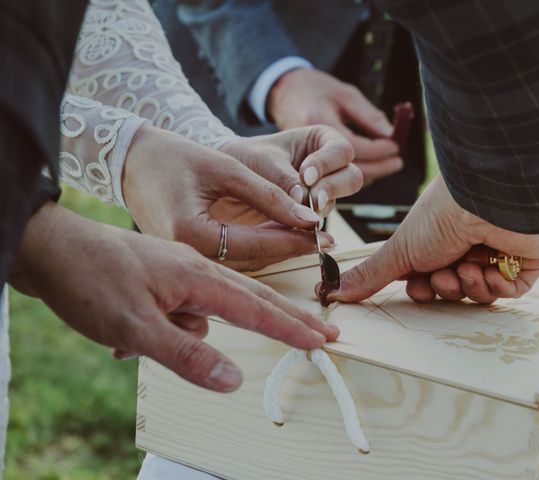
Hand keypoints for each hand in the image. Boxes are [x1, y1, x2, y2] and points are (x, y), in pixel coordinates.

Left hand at [12, 203, 338, 391]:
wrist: (47, 248)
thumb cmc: (89, 280)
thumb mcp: (136, 327)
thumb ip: (187, 355)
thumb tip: (234, 380)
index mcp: (197, 276)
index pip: (256, 307)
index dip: (291, 326)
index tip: (322, 338)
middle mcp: (194, 269)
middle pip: (250, 297)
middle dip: (285, 318)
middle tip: (320, 332)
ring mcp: (176, 272)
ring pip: (204, 310)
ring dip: (184, 336)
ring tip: (129, 343)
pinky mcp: (159, 280)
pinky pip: (176, 311)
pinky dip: (161, 330)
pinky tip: (122, 340)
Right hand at [123, 124, 333, 271]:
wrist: (128, 161)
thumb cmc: (171, 156)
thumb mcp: (225, 167)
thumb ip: (269, 194)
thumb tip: (308, 217)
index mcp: (190, 234)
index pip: (256, 244)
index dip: (293, 239)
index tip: (324, 235)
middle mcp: (184, 256)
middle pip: (251, 261)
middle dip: (289, 249)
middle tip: (323, 240)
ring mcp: (181, 260)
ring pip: (242, 264)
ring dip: (274, 251)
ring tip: (306, 237)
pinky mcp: (184, 256)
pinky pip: (227, 258)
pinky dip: (255, 249)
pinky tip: (277, 236)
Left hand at [219, 126, 361, 217]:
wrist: (226, 179)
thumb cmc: (247, 157)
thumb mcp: (264, 161)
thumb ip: (285, 179)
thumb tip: (305, 201)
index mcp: (321, 140)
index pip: (341, 151)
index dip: (327, 164)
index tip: (306, 176)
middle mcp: (328, 166)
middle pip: (351, 178)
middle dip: (331, 189)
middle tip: (311, 200)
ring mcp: (322, 190)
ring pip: (337, 200)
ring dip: (318, 207)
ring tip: (295, 210)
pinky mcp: (311, 211)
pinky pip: (320, 219)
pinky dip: (307, 222)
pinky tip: (290, 222)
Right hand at [268, 69, 401, 186]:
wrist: (281, 92)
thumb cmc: (314, 88)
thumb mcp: (344, 95)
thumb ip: (368, 117)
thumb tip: (392, 135)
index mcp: (317, 124)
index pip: (353, 148)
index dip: (378, 150)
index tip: (396, 147)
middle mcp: (307, 147)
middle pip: (348, 170)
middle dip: (377, 168)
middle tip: (397, 161)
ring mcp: (301, 161)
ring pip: (341, 181)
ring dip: (367, 175)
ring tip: (387, 163)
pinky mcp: (302, 169)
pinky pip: (331, 180)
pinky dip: (351, 175)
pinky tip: (367, 165)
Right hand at [327, 175, 538, 304]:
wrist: (486, 201)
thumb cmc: (441, 217)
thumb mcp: (399, 250)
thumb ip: (371, 275)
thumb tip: (331, 292)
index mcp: (441, 242)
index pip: (431, 280)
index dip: (425, 291)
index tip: (420, 287)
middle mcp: (468, 247)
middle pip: (454, 290)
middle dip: (445, 288)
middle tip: (443, 275)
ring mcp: (498, 254)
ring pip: (480, 293)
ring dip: (468, 285)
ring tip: (467, 266)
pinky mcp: (526, 262)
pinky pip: (510, 291)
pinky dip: (496, 286)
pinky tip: (489, 268)